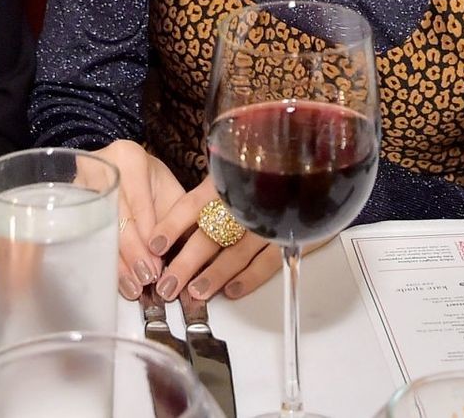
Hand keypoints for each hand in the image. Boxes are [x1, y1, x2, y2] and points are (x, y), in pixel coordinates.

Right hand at [87, 139, 186, 299]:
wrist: (119, 167)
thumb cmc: (149, 183)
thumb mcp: (167, 193)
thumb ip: (175, 221)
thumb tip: (183, 262)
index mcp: (130, 158)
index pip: (138, 204)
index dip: (147, 238)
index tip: (156, 267)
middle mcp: (102, 167)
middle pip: (116, 217)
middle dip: (132, 253)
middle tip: (145, 280)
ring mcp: (80, 182)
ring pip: (98, 228)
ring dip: (117, 261)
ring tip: (132, 286)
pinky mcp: (69, 200)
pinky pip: (84, 234)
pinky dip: (101, 258)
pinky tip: (113, 277)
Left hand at [148, 176, 279, 303]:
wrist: (309, 171)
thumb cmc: (261, 180)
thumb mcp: (235, 177)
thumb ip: (210, 194)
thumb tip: (177, 225)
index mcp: (226, 182)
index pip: (192, 204)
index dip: (172, 225)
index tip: (154, 245)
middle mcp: (245, 201)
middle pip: (210, 234)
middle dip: (186, 262)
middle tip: (167, 285)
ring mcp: (268, 221)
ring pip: (236, 252)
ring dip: (213, 275)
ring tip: (195, 292)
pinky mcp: (291, 237)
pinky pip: (267, 262)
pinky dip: (249, 278)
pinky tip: (231, 290)